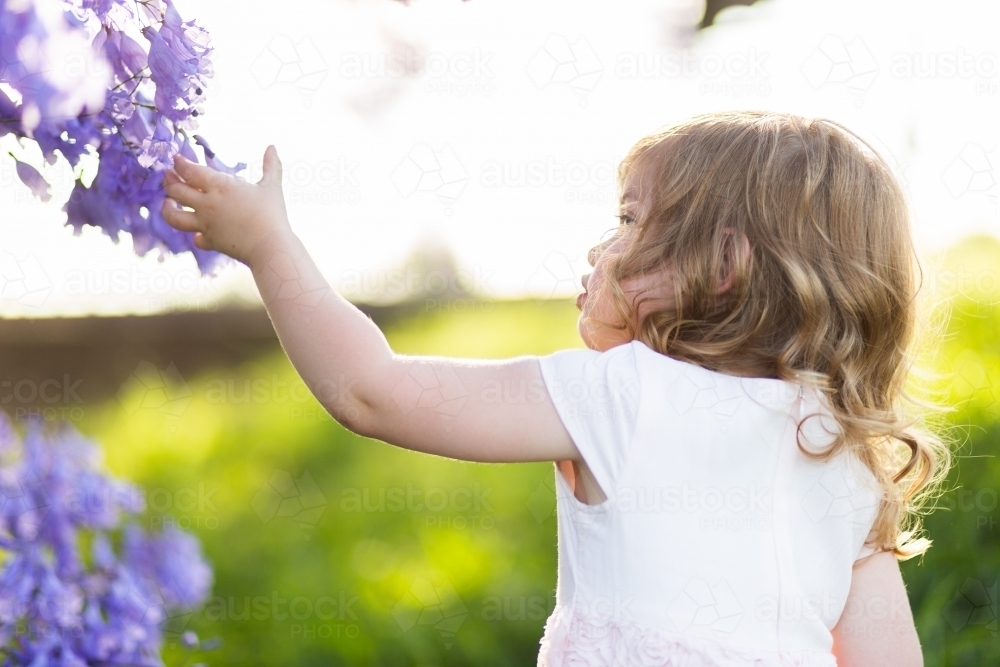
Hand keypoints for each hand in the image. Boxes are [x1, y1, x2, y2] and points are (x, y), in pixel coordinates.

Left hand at [161, 145, 290, 264]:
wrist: (269, 246)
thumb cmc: (271, 214)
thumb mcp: (272, 187)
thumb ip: (271, 166)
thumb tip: (272, 147)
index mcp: (220, 186)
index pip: (190, 171)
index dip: (180, 164)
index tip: (176, 159)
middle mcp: (207, 204)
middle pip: (177, 191)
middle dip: (169, 180)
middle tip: (167, 175)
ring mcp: (206, 224)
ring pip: (175, 217)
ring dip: (167, 209)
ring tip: (167, 204)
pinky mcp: (211, 242)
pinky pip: (197, 239)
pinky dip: (196, 236)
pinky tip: (197, 234)